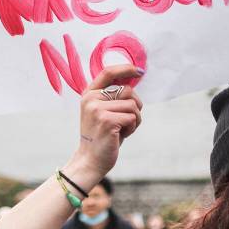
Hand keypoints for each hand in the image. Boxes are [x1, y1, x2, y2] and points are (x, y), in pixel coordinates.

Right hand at [65, 64, 143, 185]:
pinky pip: (133, 117)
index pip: (108, 72)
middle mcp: (91, 99)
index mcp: (89, 94)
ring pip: (132, 105)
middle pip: (127, 90)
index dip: (126, 68)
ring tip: (122, 130)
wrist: (90, 160)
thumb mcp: (102, 112)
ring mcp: (97, 109)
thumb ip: (112, 97)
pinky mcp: (107, 120)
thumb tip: (133, 79)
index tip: (140, 71)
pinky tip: (121, 136)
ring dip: (134, 119)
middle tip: (126, 121)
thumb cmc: (102, 136)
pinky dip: (133, 128)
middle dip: (134, 106)